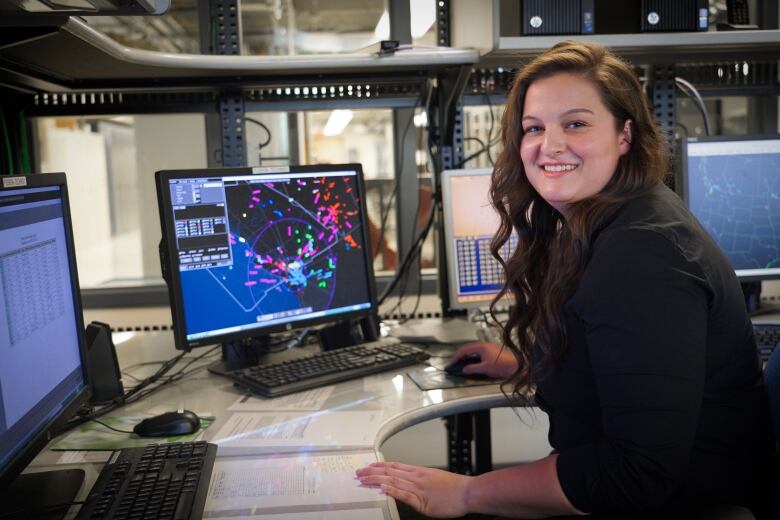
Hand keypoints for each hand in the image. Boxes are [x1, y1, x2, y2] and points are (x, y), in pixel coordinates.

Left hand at [356, 461, 470, 517]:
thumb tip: (411, 482)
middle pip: (390, 472)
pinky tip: (383, 489)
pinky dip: (392, 490)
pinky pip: (404, 494)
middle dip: (372, 472)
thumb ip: (421, 480)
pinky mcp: (422, 501)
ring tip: (364, 480)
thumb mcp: (435, 478)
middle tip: (359, 473)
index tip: (369, 466)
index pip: (395, 466)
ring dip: (376, 480)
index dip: (380, 466)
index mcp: (419, 472)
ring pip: (393, 481)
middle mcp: (416, 477)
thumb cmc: (455, 488)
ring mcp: (418, 488)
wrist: (467, 492)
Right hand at [450, 341, 517, 378]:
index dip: (457, 356)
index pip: (465, 349)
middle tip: (454, 362)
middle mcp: (484, 345)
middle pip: (468, 349)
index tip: (452, 362)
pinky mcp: (491, 352)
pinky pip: (478, 353)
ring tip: (461, 362)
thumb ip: (472, 369)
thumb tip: (465, 369)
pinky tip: (472, 363)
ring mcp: (488, 348)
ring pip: (473, 350)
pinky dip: (472, 357)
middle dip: (460, 355)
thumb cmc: (503, 364)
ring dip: (466, 356)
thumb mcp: (485, 368)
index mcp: (481, 347)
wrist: (516, 366)